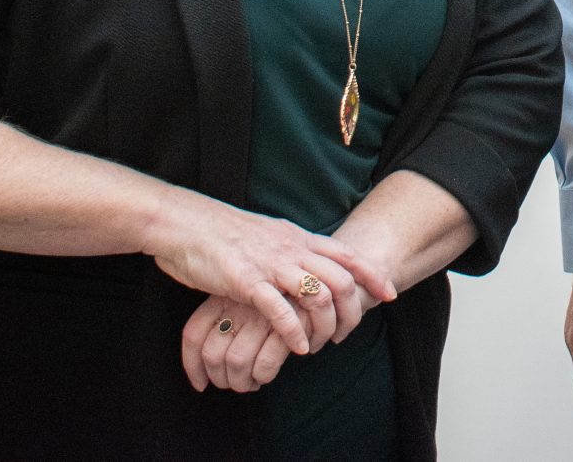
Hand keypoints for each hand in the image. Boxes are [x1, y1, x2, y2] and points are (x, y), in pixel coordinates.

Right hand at [144, 190, 395, 355]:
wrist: (183, 222)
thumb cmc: (220, 232)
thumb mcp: (266, 234)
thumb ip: (288, 248)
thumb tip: (306, 262)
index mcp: (295, 236)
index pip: (346, 254)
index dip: (371, 275)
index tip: (389, 294)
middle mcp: (290, 247)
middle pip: (340, 278)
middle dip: (352, 309)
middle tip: (349, 334)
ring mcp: (269, 263)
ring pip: (317, 293)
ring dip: (325, 324)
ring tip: (321, 346)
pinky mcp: (245, 280)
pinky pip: (280, 309)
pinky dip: (294, 332)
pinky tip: (297, 349)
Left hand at [182, 294, 296, 393]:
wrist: (319, 269)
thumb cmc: (277, 294)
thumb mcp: (245, 299)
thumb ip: (226, 323)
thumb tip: (206, 369)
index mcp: (223, 297)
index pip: (193, 333)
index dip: (192, 365)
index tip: (201, 384)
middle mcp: (238, 304)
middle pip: (212, 354)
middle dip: (221, 379)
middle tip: (235, 384)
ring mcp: (261, 313)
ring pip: (236, 362)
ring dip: (242, 382)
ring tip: (252, 383)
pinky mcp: (285, 324)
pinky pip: (264, 364)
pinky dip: (264, 376)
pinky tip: (268, 375)